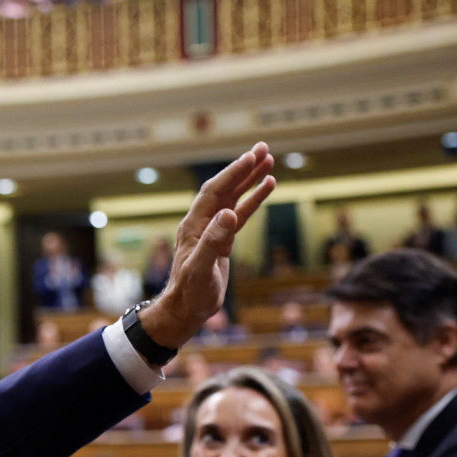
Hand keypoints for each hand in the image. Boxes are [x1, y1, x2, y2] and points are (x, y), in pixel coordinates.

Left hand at [142, 143, 275, 348]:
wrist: (187, 309)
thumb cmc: (191, 292)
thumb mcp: (201, 269)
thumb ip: (213, 242)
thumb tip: (229, 214)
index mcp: (194, 225)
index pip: (214, 192)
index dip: (232, 174)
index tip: (251, 156)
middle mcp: (202, 222)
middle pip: (224, 188)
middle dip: (243, 168)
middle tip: (264, 148)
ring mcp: (213, 229)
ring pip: (234, 197)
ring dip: (250, 179)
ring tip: (269, 160)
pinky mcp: (223, 239)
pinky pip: (240, 213)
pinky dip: (253, 199)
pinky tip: (268, 186)